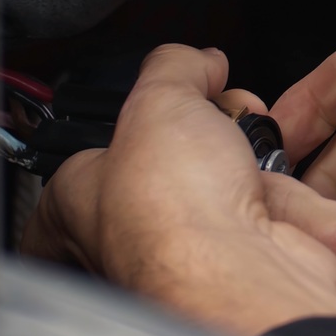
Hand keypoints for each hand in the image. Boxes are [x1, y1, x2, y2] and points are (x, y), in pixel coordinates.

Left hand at [20, 44, 335, 335]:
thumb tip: (199, 60)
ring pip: (207, 178)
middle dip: (191, 126)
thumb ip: (175, 66)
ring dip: (234, 146)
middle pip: (154, 160)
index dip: (100, 132)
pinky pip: (249, 201)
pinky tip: (269, 168)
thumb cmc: (177, 216)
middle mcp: (123, 234)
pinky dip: (267, 179)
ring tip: (244, 132)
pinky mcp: (237, 254)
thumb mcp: (159, 98)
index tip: (124, 110)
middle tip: (206, 107)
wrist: (244, 274)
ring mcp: (184, 248)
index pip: (66, 170)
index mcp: (75, 203)